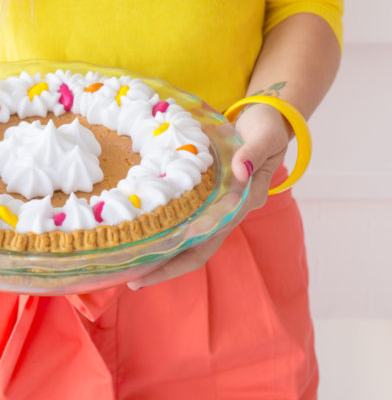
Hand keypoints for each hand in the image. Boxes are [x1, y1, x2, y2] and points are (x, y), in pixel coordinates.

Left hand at [127, 104, 290, 289]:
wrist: (268, 120)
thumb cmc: (267, 130)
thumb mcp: (264, 138)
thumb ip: (252, 154)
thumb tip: (240, 170)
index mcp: (243, 202)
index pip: (211, 238)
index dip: (184, 254)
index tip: (157, 264)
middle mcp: (228, 210)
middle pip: (196, 249)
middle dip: (166, 266)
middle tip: (132, 280)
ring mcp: (218, 204)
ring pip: (188, 238)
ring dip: (163, 252)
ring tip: (132, 264)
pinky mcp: (208, 192)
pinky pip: (185, 216)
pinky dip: (167, 227)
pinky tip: (144, 229)